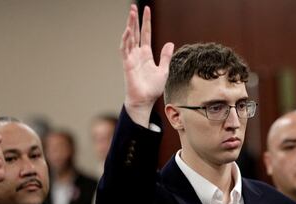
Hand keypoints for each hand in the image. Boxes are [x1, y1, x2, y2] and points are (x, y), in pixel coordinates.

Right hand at [120, 5, 173, 126]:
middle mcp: (137, 54)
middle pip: (135, 33)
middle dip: (134, 20)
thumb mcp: (163, 70)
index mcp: (146, 55)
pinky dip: (126, 40)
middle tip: (134, 6)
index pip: (145, 34)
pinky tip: (128, 31)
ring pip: (129, 38)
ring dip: (130, 26)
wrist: (145, 101)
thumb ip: (165, 56)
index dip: (146, 22)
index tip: (147, 9)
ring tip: (131, 13)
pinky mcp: (127, 65)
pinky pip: (125, 50)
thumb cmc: (152, 88)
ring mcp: (131, 59)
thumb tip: (170, 43)